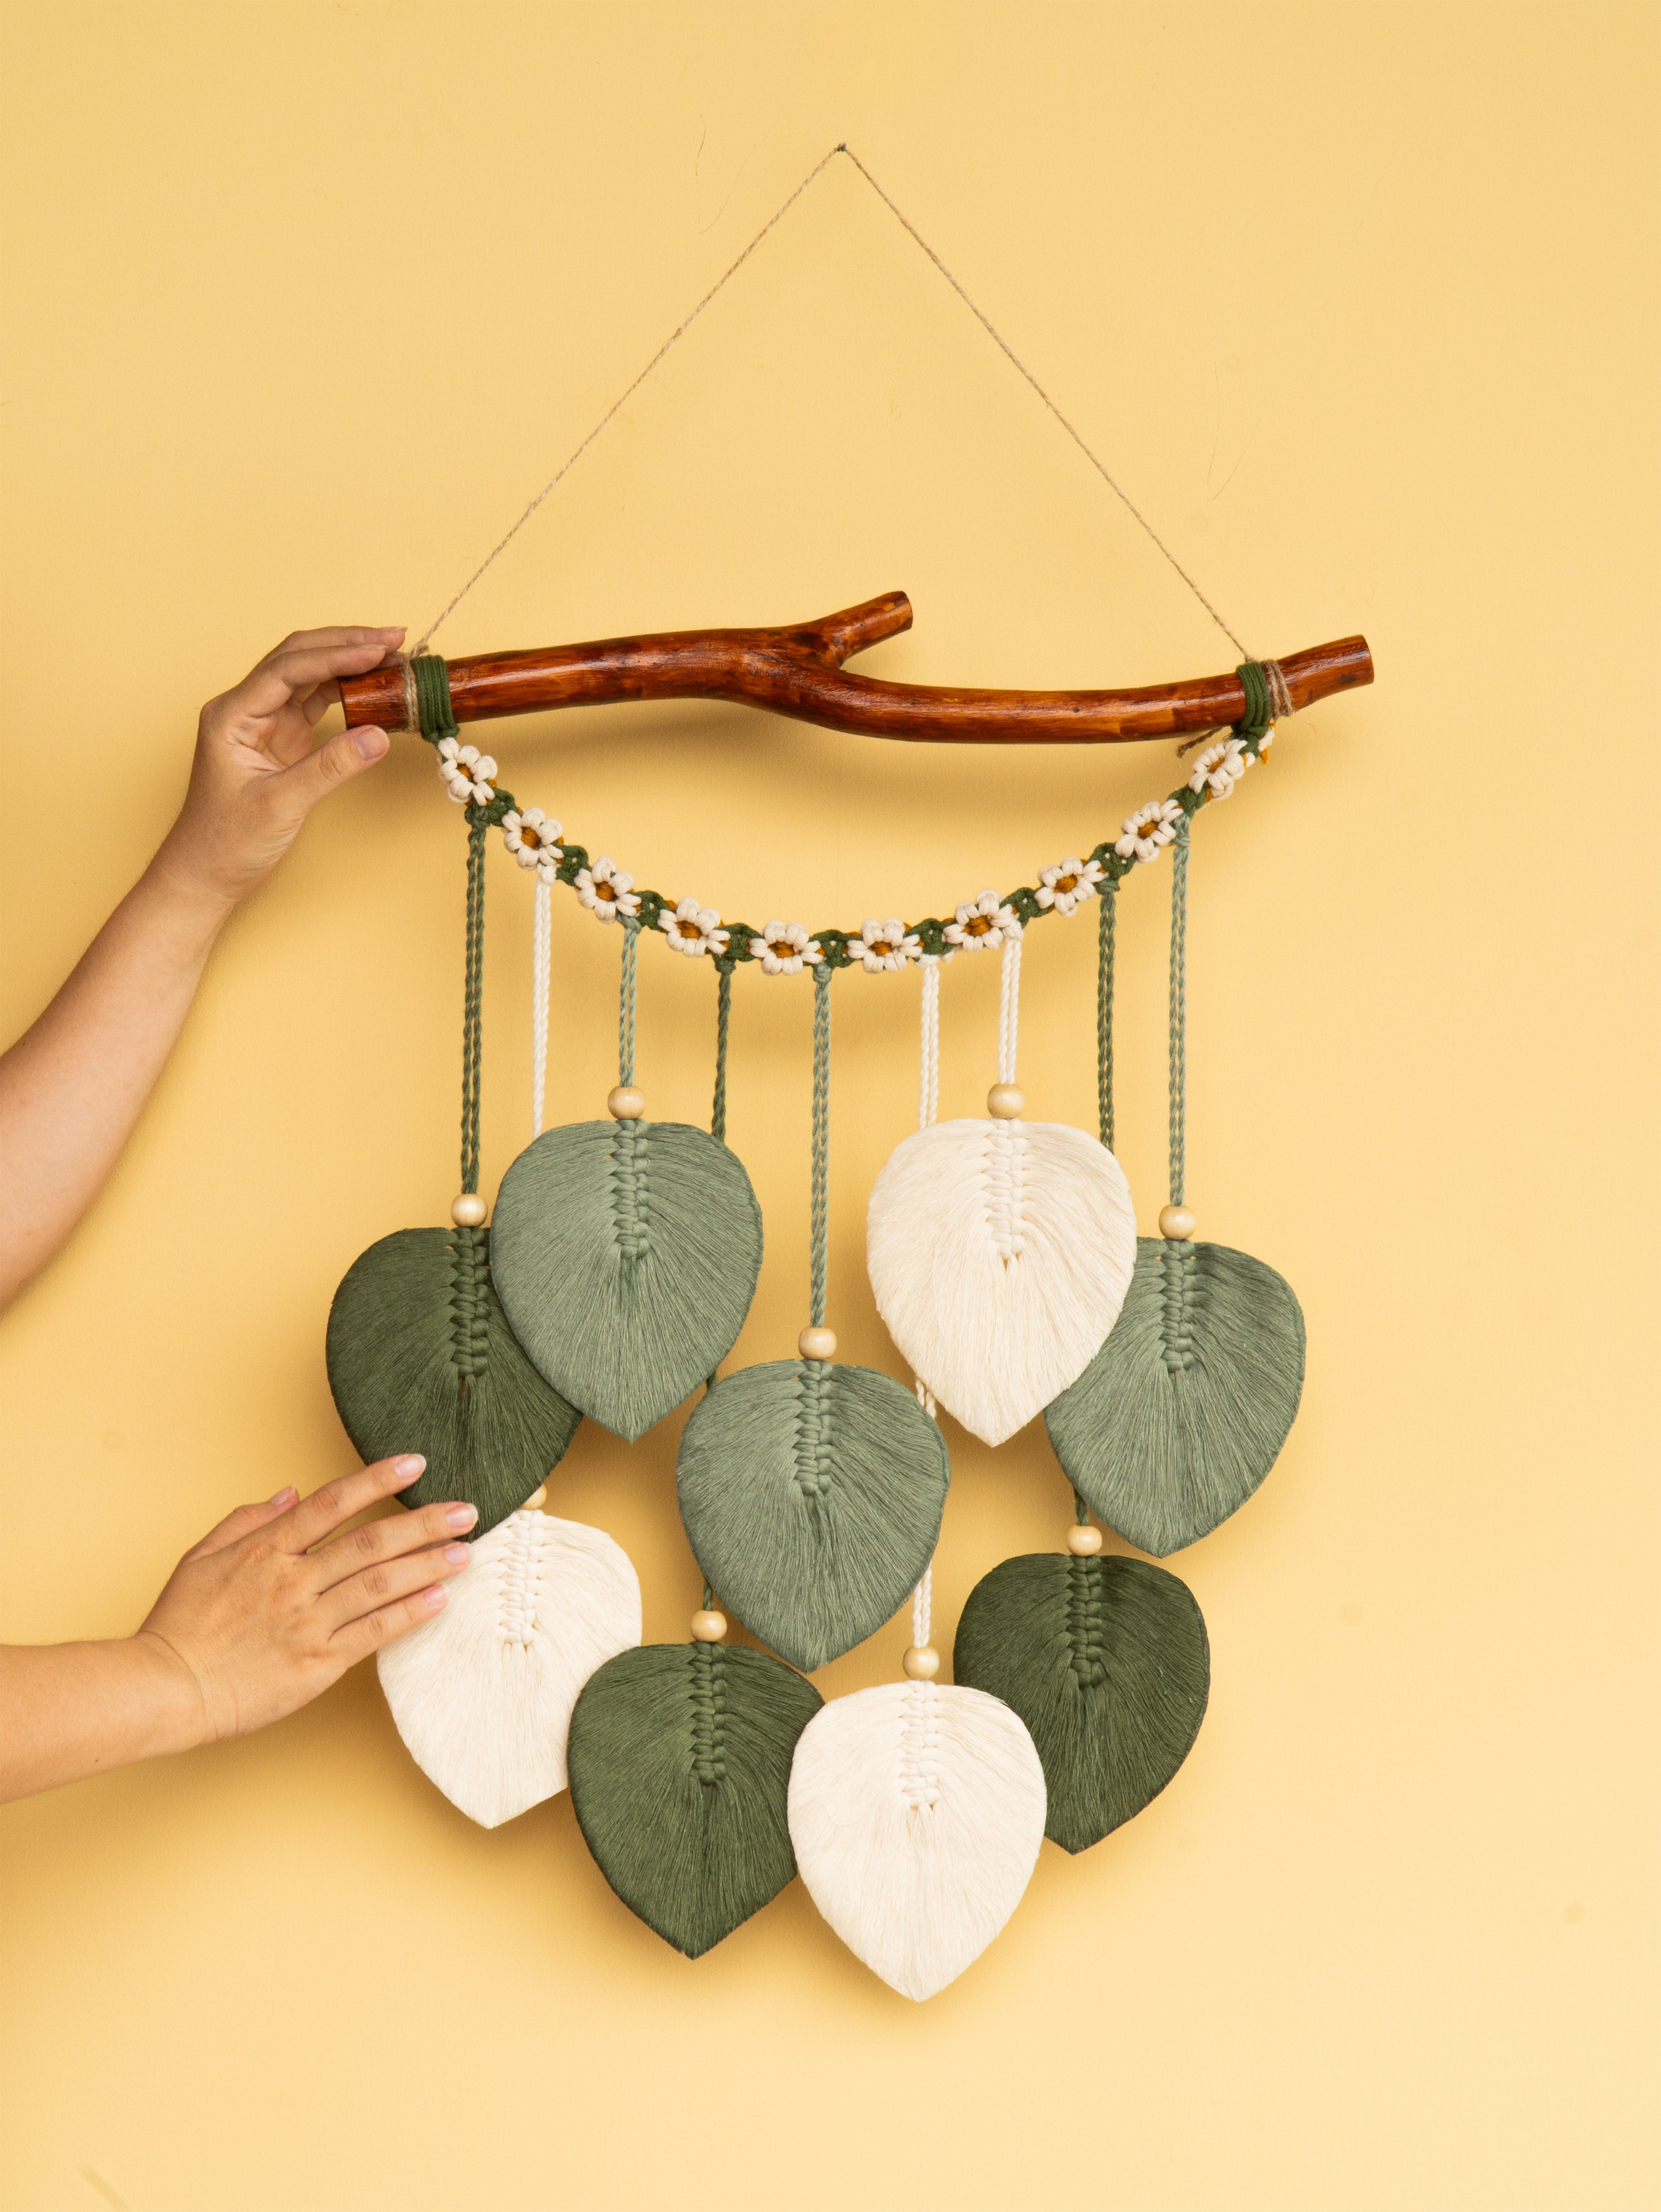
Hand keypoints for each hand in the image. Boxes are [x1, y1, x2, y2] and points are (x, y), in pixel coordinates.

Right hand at [138, 1455, 474, 1744]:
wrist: (166, 1689)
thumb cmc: (180, 1625)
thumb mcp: (201, 1558)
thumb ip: (247, 1520)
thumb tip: (289, 1492)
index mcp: (266, 1550)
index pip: (332, 1503)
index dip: (378, 1479)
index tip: (415, 1463)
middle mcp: (293, 1580)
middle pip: (370, 1542)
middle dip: (424, 1522)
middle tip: (466, 1510)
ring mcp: (307, 1622)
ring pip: (380, 1584)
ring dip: (428, 1565)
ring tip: (465, 1551)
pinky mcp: (317, 1663)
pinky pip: (374, 1633)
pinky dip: (409, 1613)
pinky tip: (440, 1599)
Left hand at [151, 624, 406, 911]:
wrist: (207, 872)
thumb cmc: (226, 841)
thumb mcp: (280, 804)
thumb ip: (329, 768)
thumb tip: (378, 735)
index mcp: (232, 715)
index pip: (287, 668)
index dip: (336, 655)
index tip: (377, 650)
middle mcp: (246, 708)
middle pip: (299, 657)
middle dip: (346, 644)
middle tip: (394, 637)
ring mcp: (265, 721)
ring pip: (310, 674)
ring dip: (349, 662)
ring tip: (391, 655)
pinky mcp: (282, 738)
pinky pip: (317, 701)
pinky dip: (347, 690)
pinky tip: (373, 685)